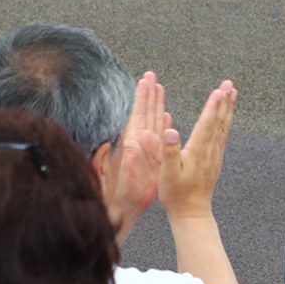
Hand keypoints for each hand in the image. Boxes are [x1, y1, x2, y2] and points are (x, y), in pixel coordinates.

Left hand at [108, 72, 168, 239]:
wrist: (124, 209)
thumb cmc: (118, 193)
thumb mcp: (117, 175)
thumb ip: (120, 159)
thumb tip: (123, 143)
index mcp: (132, 143)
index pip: (138, 114)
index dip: (141, 97)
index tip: (144, 80)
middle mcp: (140, 143)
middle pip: (146, 112)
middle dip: (149, 94)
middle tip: (151, 75)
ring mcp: (149, 150)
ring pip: (155, 121)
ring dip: (157, 104)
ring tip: (160, 88)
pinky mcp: (156, 159)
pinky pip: (162, 137)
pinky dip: (165, 125)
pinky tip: (167, 116)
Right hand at [159, 81, 235, 222]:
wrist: (191, 212)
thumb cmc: (176, 194)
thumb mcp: (168, 174)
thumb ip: (170, 152)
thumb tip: (170, 131)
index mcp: (197, 151)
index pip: (207, 124)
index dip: (212, 107)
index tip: (219, 91)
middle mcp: (209, 151)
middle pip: (219, 121)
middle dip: (224, 101)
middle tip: (229, 84)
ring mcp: (214, 155)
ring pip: (223, 126)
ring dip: (227, 108)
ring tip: (232, 93)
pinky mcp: (215, 159)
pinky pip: (222, 135)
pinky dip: (225, 121)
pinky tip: (225, 116)